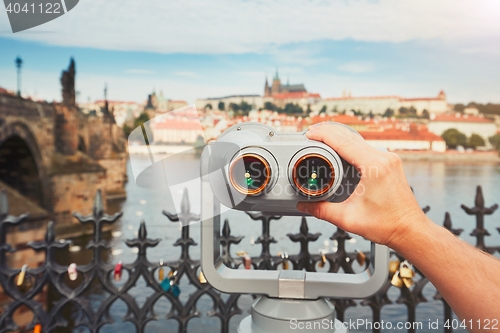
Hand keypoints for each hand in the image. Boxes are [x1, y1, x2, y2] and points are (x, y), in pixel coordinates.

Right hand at [296, 122, 427, 246]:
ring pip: (358, 139)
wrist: (410, 230)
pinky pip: (365, 146)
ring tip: (321, 138)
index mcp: (374, 167)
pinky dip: (349, 144)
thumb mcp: (348, 219)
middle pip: (350, 136)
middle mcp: (384, 158)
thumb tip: (304, 206)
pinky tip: (339, 148)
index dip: (323, 134)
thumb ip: (322, 211)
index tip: (309, 134)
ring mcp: (388, 159)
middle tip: (310, 133)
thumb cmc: (387, 225)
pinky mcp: (389, 163)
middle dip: (328, 132)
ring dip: (339, 137)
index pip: (343, 142)